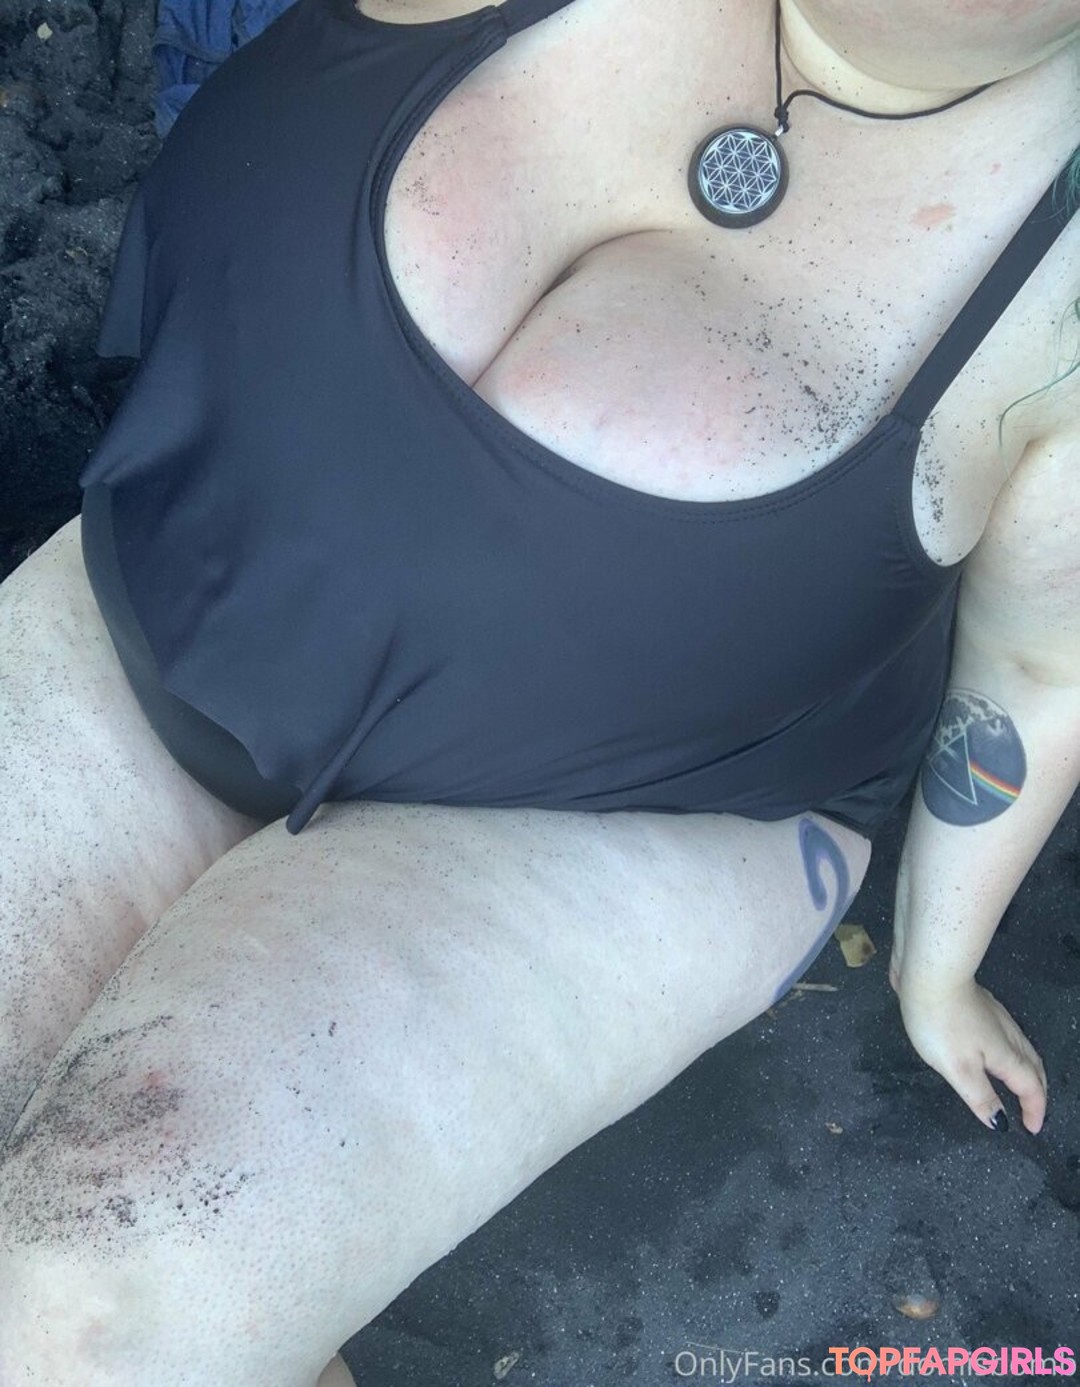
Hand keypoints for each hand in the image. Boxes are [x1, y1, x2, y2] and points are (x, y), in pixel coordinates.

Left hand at [893, 975, 1046, 1134]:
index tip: (1033, 1129)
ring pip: (1020, 1047)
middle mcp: (1005, 1033)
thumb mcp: (959, 1069)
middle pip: (1032, 1065)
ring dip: (1026, 1068)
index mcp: (1005, 1054)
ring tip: (1019, 1083)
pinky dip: (1008, 1050)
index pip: (1031, 1086)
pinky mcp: (975, 1003)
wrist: (928, 971)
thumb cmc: (941, 1023)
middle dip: (1037, 1089)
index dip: (1034, 1109)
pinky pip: (1002, 1034)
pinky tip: (991, 1047)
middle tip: (1034, 1109)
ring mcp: (991, 1014)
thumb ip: (981, 1096)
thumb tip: (1000, 1123)